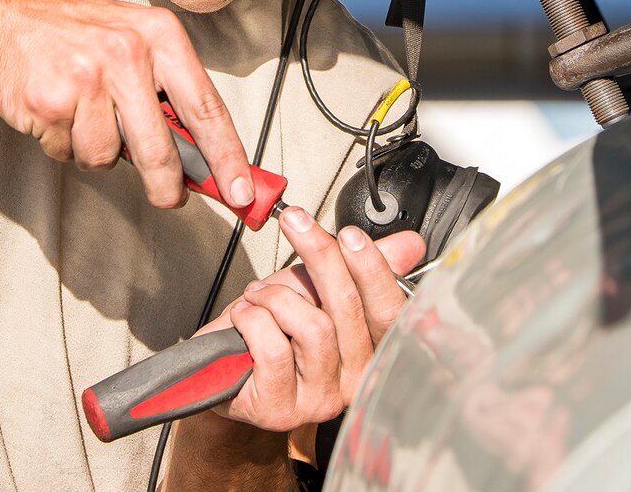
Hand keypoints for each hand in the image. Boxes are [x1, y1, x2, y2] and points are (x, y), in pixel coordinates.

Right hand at [0, 0, 252, 210]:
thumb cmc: (72, 34)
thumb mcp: (133, 41)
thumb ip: (168, 92)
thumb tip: (204, 157)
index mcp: (159, 34)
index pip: (206, 106)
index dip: (227, 156)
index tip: (243, 191)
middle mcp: (127, 52)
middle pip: (161, 148)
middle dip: (167, 185)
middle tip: (169, 198)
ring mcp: (87, 77)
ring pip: (108, 157)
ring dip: (95, 149)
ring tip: (80, 114)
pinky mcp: (50, 102)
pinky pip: (69, 153)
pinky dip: (62, 144)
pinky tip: (55, 112)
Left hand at [205, 210, 426, 431]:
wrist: (221, 367)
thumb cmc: (273, 328)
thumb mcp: (318, 289)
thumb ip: (362, 268)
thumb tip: (409, 245)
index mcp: (371, 352)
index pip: (389, 311)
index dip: (374, 270)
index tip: (350, 235)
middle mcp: (353, 382)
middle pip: (349, 309)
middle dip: (321, 257)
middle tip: (295, 222)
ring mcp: (319, 400)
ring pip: (313, 328)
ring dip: (275, 297)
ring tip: (258, 294)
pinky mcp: (282, 408)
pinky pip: (274, 349)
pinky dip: (253, 319)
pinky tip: (245, 318)